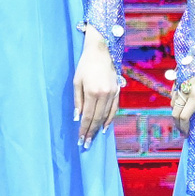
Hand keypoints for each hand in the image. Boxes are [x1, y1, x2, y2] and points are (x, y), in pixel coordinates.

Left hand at [73, 28, 120, 148]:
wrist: (102, 51)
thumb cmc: (85, 65)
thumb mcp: (77, 82)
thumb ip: (77, 101)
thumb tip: (78, 117)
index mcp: (92, 92)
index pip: (88, 116)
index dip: (83, 129)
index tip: (80, 140)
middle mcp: (104, 94)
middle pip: (97, 118)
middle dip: (91, 132)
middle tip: (86, 144)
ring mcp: (113, 93)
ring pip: (106, 115)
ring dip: (99, 128)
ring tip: (93, 138)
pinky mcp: (118, 91)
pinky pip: (114, 108)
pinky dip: (110, 119)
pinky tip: (105, 126)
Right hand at [169, 58, 194, 132]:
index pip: (184, 117)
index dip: (184, 128)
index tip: (187, 134)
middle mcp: (184, 91)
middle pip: (175, 113)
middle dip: (178, 124)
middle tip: (184, 131)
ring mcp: (178, 85)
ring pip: (172, 104)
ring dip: (176, 114)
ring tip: (183, 120)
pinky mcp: (176, 79)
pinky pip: (172, 95)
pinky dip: (175, 103)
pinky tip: (181, 105)